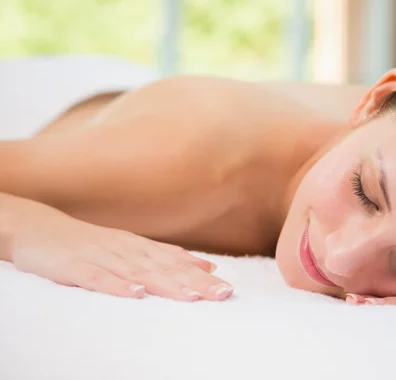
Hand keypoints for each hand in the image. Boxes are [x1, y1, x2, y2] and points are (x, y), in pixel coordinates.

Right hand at [3, 195, 233, 300]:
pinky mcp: (75, 266)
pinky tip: (136, 294)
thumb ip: (167, 256)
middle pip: (164, 268)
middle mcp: (126, 249)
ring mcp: (100, 256)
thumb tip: (206, 264)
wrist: (38, 228)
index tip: (228, 289)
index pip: (176, 263)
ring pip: (138, 272)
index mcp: (139, 246)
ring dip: (166, 285)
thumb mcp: (131, 246)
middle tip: (222, 294)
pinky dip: (117, 286)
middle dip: (195, 282)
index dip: (202, 276)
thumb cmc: (89, 242)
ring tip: (192, 296)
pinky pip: (98, 278)